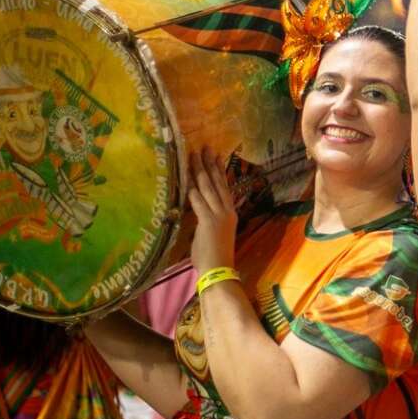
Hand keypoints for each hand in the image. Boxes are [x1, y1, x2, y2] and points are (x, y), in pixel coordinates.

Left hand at [187, 148, 237, 271]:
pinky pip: (199, 202)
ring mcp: (218, 215)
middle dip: (209, 164)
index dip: (218, 170)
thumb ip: (207, 218)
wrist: (219, 270)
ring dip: (199, 171)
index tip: (215, 156)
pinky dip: (192, 190)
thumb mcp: (214, 233)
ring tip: (194, 156)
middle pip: (217, 182)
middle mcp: (226, 210)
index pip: (224, 186)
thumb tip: (197, 208)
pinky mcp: (209, 222)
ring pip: (208, 188)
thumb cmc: (214, 256)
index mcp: (230, 213)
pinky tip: (187, 179)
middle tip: (204, 148)